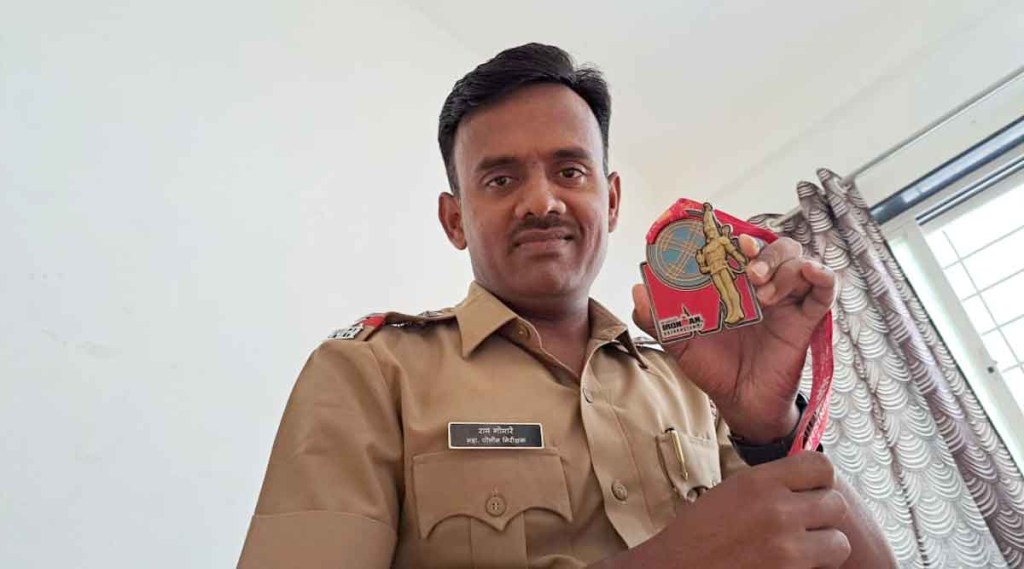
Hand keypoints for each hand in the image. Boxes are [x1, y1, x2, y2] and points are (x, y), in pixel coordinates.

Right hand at [597, 452, 851, 567]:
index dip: (820, 481)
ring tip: (801, 552)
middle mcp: (778, 510)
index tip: (810, 492)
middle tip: (805, 527)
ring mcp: (787, 548)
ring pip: (840, 543)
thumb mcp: (731, 492)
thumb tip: (807, 481)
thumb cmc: (698, 534)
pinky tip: (787, 567)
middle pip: (836, 504)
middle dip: (824, 517)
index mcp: (759, 482)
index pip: (821, 467)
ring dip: (825, 549)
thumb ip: (770, 484)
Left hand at [632, 235, 835, 442]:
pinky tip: (811, 273)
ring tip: (764, 292)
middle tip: (747, 270)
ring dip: (783, 267)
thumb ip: (657, 318)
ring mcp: (787, 299)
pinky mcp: (807, 318)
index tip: (725, 239)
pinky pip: (825, 289)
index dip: (734, 236)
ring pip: (797, 259)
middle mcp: (761, 285)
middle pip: (771, 245)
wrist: (740, 402)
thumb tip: (638, 291)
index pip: (738, 246)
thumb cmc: (713, 366)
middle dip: (761, 250)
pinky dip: (823, 275)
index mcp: (731, 282)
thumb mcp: (680, 342)